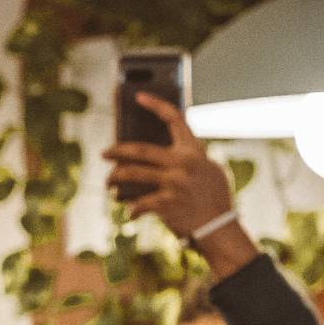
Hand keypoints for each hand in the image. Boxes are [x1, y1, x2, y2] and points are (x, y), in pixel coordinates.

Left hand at [103, 95, 238, 241]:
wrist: (219, 227)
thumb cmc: (213, 199)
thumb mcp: (208, 170)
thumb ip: (188, 159)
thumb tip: (158, 157)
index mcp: (194, 150)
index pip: (174, 118)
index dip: (156, 104)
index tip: (139, 96)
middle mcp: (183, 162)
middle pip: (140, 150)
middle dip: (117, 151)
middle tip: (104, 153)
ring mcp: (173, 182)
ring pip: (132, 173)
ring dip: (115, 178)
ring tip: (109, 183)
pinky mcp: (166, 203)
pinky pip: (139, 203)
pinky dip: (132, 209)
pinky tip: (130, 213)